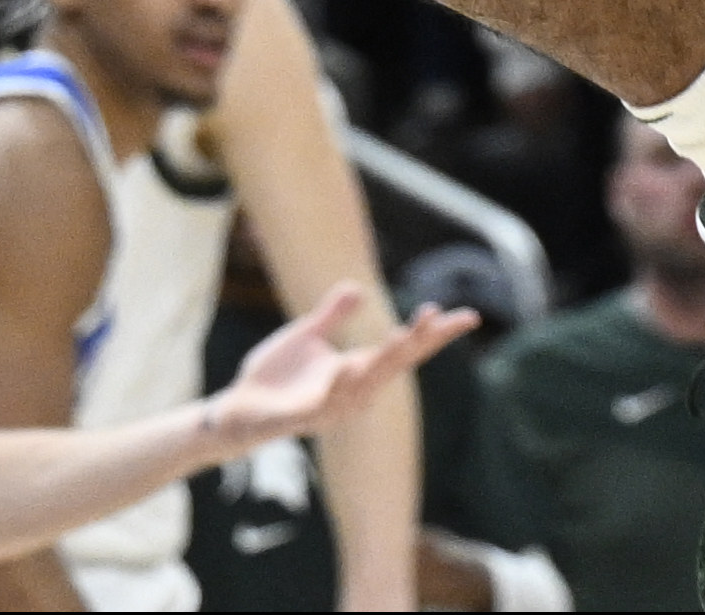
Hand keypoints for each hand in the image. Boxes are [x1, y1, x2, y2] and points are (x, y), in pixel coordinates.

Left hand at [205, 280, 474, 451]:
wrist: (235, 411)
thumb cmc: (273, 378)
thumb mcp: (304, 336)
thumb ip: (331, 316)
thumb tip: (358, 287)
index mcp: (357, 369)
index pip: (405, 350)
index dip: (436, 334)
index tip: (470, 316)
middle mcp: (351, 390)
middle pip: (393, 365)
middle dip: (415, 342)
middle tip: (437, 316)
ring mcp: (327, 406)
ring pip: (362, 385)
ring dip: (381, 362)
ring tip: (398, 335)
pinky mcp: (297, 418)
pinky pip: (320, 404)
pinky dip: (334, 390)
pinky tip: (344, 370)